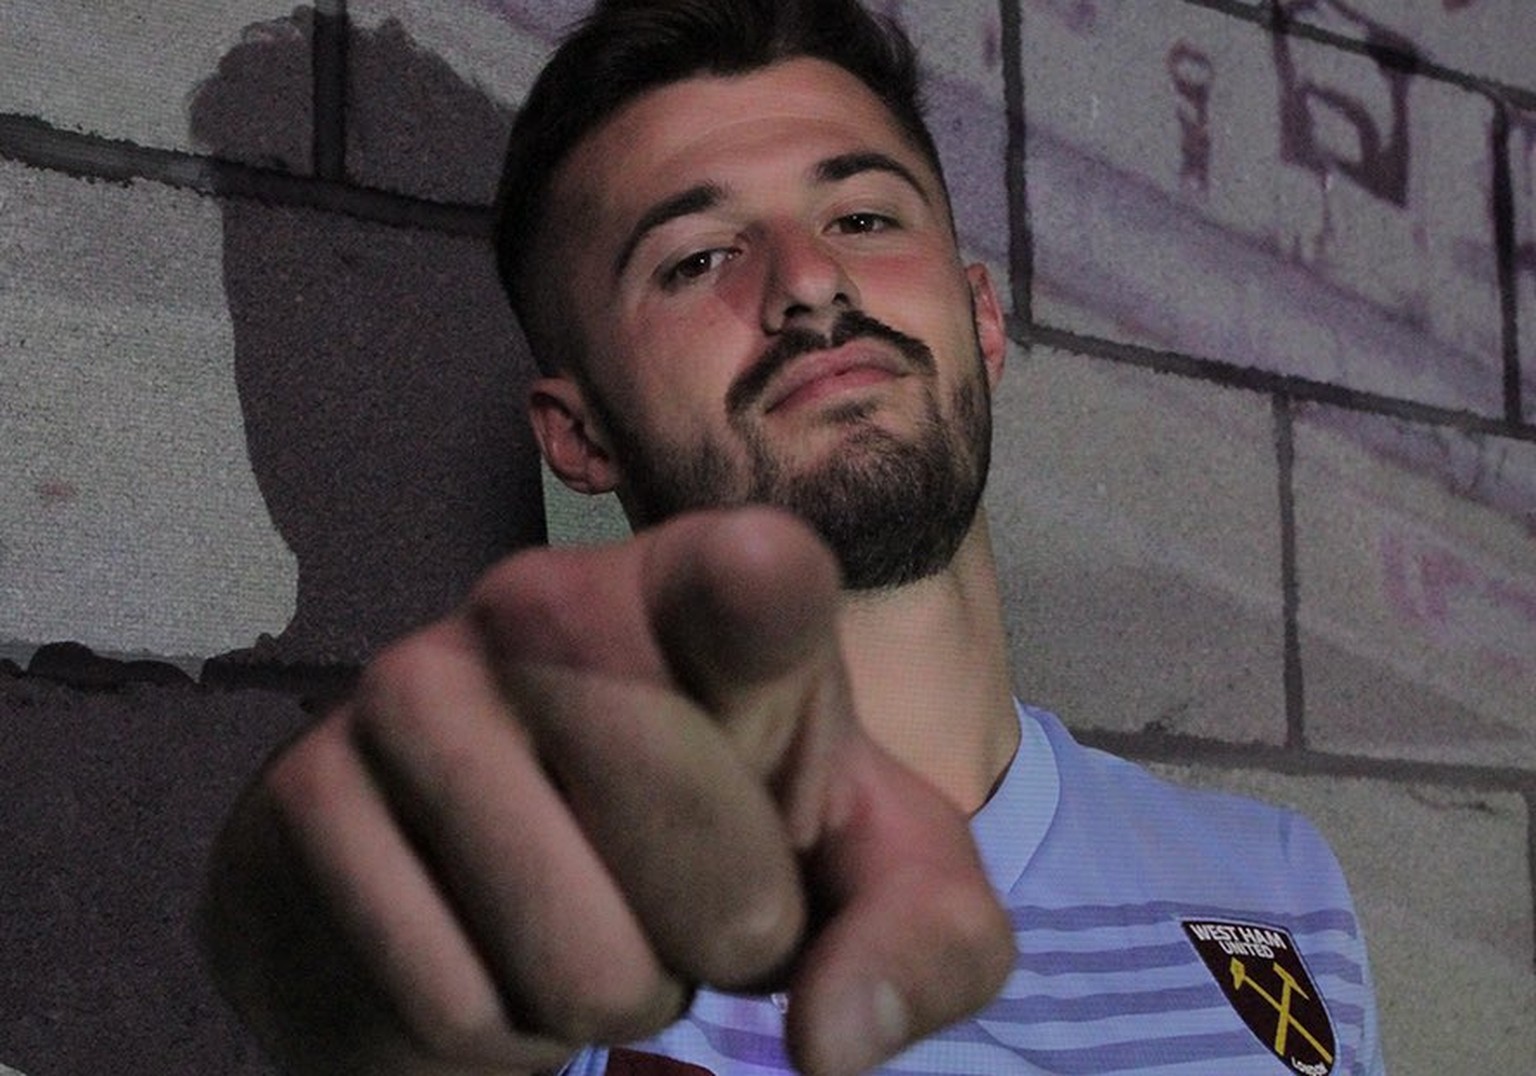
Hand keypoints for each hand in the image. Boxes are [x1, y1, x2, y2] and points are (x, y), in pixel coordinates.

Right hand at [201, 508, 1012, 1074]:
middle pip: (705, 849)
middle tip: (699, 907)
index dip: (761, 593)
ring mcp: (410, 686)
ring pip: (583, 960)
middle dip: (731, 939)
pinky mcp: (303, 793)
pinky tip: (491, 953)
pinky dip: (502, 1037)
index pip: (750, 573)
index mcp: (701, 589)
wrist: (486, 879)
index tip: (761, 582)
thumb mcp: (863, 885)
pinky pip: (460, 1010)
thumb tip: (832, 1037)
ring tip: (597, 929)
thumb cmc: (715, 849)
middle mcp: (544, 600)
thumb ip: (922, 938)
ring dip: (616, 995)